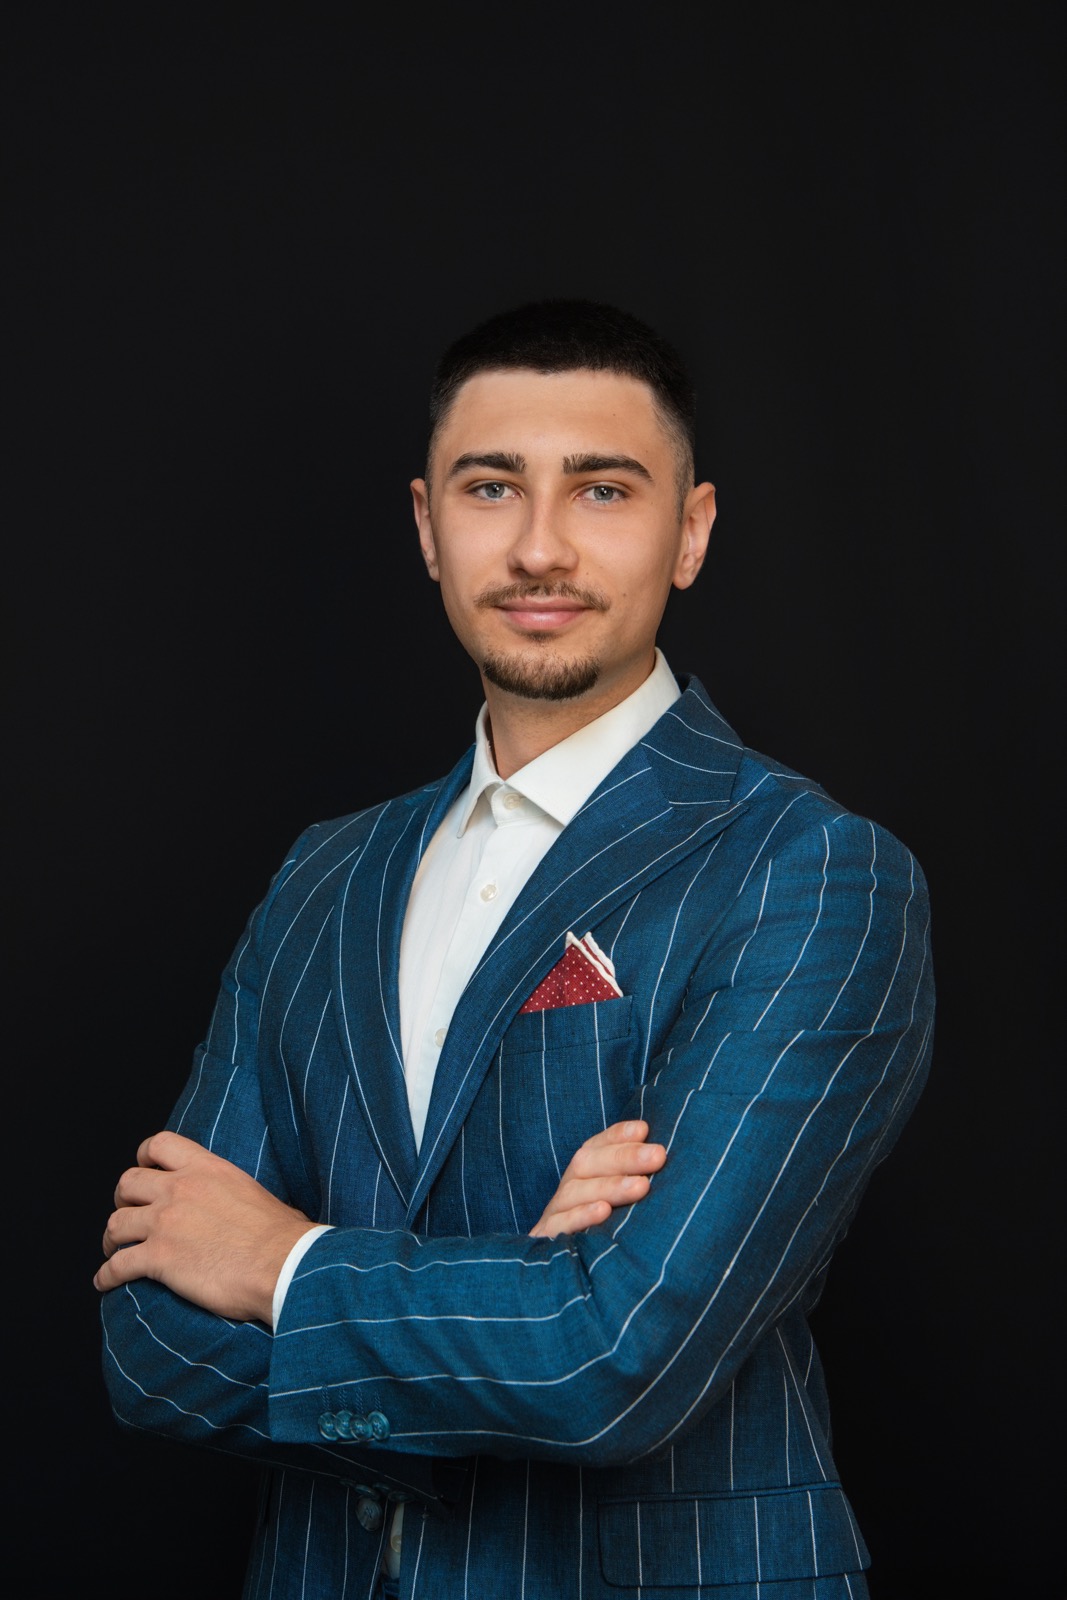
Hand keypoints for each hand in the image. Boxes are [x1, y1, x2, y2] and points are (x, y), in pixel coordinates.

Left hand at [94, 1130, 313, 1323]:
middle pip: (128, 1182)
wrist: (283, 1265)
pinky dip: (106, 1275)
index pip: (159, 1144)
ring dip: (110, 1238)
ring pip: (116, 1223)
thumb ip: (238, 1193)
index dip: (143, 1158)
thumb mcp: (258, 1194)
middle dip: (123, 1200)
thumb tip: (254, 1209)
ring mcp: (165, 1223)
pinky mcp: (158, 1258)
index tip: (144, 1172)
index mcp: (207, 1168)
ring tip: (113, 1249)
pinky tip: (105, 1282)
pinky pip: (117, 1265)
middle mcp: (180, 1189)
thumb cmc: (283, 1236)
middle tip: (129, 1214)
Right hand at [529, 1120, 665, 1237]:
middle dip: (624, 1157)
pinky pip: (559, 1225)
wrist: (566, 1286)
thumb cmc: (606, 1241)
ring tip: (642, 1186)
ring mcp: (553, 1215)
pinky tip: (604, 1212)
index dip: (618, 1136)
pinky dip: (581, 1216)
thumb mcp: (621, 1209)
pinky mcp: (545, 1241)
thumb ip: (638, 1184)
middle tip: (658, 1156)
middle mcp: (567, 1191)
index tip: (644, 1130)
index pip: (596, 1147)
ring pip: (574, 1191)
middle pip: (587, 1163)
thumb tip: (666, 1160)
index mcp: (583, 1178)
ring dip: (609, 1186)